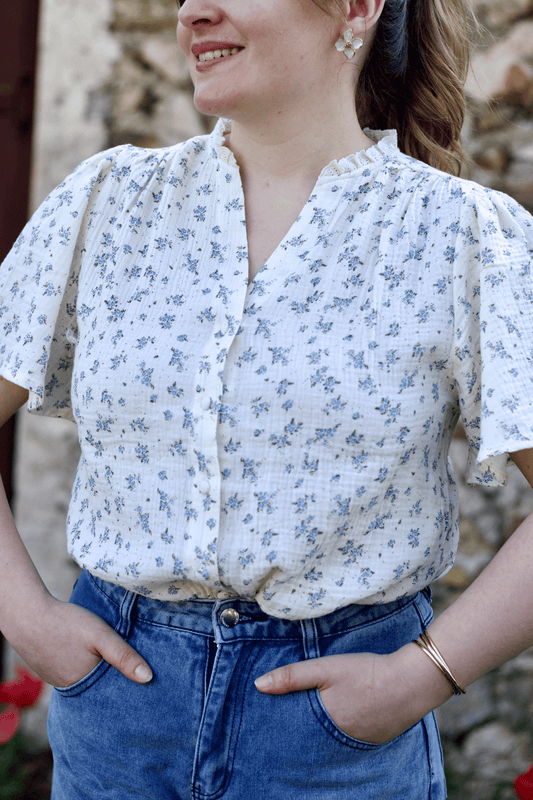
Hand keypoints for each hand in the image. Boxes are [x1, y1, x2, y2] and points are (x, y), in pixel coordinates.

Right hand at [3, 592, 151, 687]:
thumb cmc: (66, 623)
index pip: (113, 694)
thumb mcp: (100, 635)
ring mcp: (58, 681)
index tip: (144, 683)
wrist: (27, 615)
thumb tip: (148, 678)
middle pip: (100, 688)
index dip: (128, 687)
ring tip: (109, 660)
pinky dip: (82, 667)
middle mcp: (71, 689)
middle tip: (130, 669)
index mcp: (85, 685)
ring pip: (86, 680)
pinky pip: (73, 673)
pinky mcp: (51, 671)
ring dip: (97, 672)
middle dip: (114, 680)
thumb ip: (123, 656)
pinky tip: (86, 655)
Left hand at [254, 649, 450, 743]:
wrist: (413, 681)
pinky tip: (345, 717)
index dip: (283, 730)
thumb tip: (259, 685)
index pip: (295, 734)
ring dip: (323, 733)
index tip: (269, 726)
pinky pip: (352, 739)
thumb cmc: (367, 672)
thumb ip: (293, 676)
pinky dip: (344, 730)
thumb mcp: (326, 668)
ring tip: (315, 721)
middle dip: (302, 733)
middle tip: (290, 724)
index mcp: (324, 724)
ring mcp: (360, 743)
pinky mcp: (376, 740)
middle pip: (313, 740)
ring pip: (332, 740)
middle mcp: (340, 741)